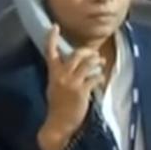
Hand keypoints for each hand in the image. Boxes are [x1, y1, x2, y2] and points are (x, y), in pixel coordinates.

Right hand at [37, 26, 104, 149]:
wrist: (59, 123)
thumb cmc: (57, 106)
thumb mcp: (53, 87)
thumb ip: (60, 74)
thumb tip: (68, 64)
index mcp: (53, 73)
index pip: (50, 52)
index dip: (52, 38)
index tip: (54, 26)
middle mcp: (62, 75)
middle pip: (76, 54)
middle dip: (87, 51)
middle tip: (94, 54)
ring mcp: (72, 83)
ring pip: (87, 64)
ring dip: (96, 62)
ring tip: (100, 63)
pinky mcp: (82, 91)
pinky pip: (94, 78)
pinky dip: (99, 77)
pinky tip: (100, 79)